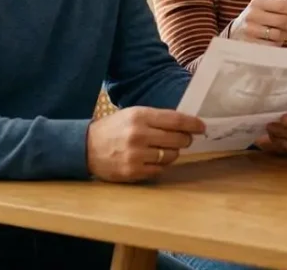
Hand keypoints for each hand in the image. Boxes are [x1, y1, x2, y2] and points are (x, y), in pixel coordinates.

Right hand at [86, 107, 205, 182]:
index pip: (176, 120)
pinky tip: (152, 160)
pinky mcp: (133, 171)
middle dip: (185, 139)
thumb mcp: (132, 114)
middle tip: (184, 139)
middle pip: (177, 139)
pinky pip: (160, 170)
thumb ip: (157, 118)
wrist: (85, 148)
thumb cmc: (113, 129)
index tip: (201, 127)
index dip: (192, 124)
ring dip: (173, 153)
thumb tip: (185, 124)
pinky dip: (160, 165)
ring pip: (171, 156)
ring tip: (163, 149)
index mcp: (140, 116)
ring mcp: (135, 155)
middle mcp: (139, 135)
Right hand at [230, 0, 286, 45]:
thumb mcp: (265, 8)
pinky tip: (277, 42)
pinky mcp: (250, 45)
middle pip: (283, 20)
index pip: (283, 5)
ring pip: (279, 35)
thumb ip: (281, 9)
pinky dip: (279, 45)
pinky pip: (272, 46)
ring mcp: (250, 31)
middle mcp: (253, 15)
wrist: (234, 32)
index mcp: (258, 2)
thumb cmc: (256, 19)